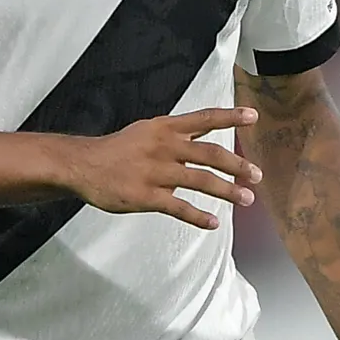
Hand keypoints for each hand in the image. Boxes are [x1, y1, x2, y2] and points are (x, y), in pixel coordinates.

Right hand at [62, 108, 260, 228]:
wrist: (82, 165)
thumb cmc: (116, 151)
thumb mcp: (146, 132)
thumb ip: (176, 138)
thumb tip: (202, 149)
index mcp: (165, 128)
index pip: (204, 119)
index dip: (230, 117)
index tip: (253, 116)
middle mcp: (164, 146)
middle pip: (210, 153)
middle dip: (237, 164)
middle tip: (257, 175)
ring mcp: (156, 171)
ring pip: (201, 180)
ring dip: (227, 191)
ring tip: (246, 199)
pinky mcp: (146, 196)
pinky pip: (179, 207)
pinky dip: (199, 217)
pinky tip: (213, 223)